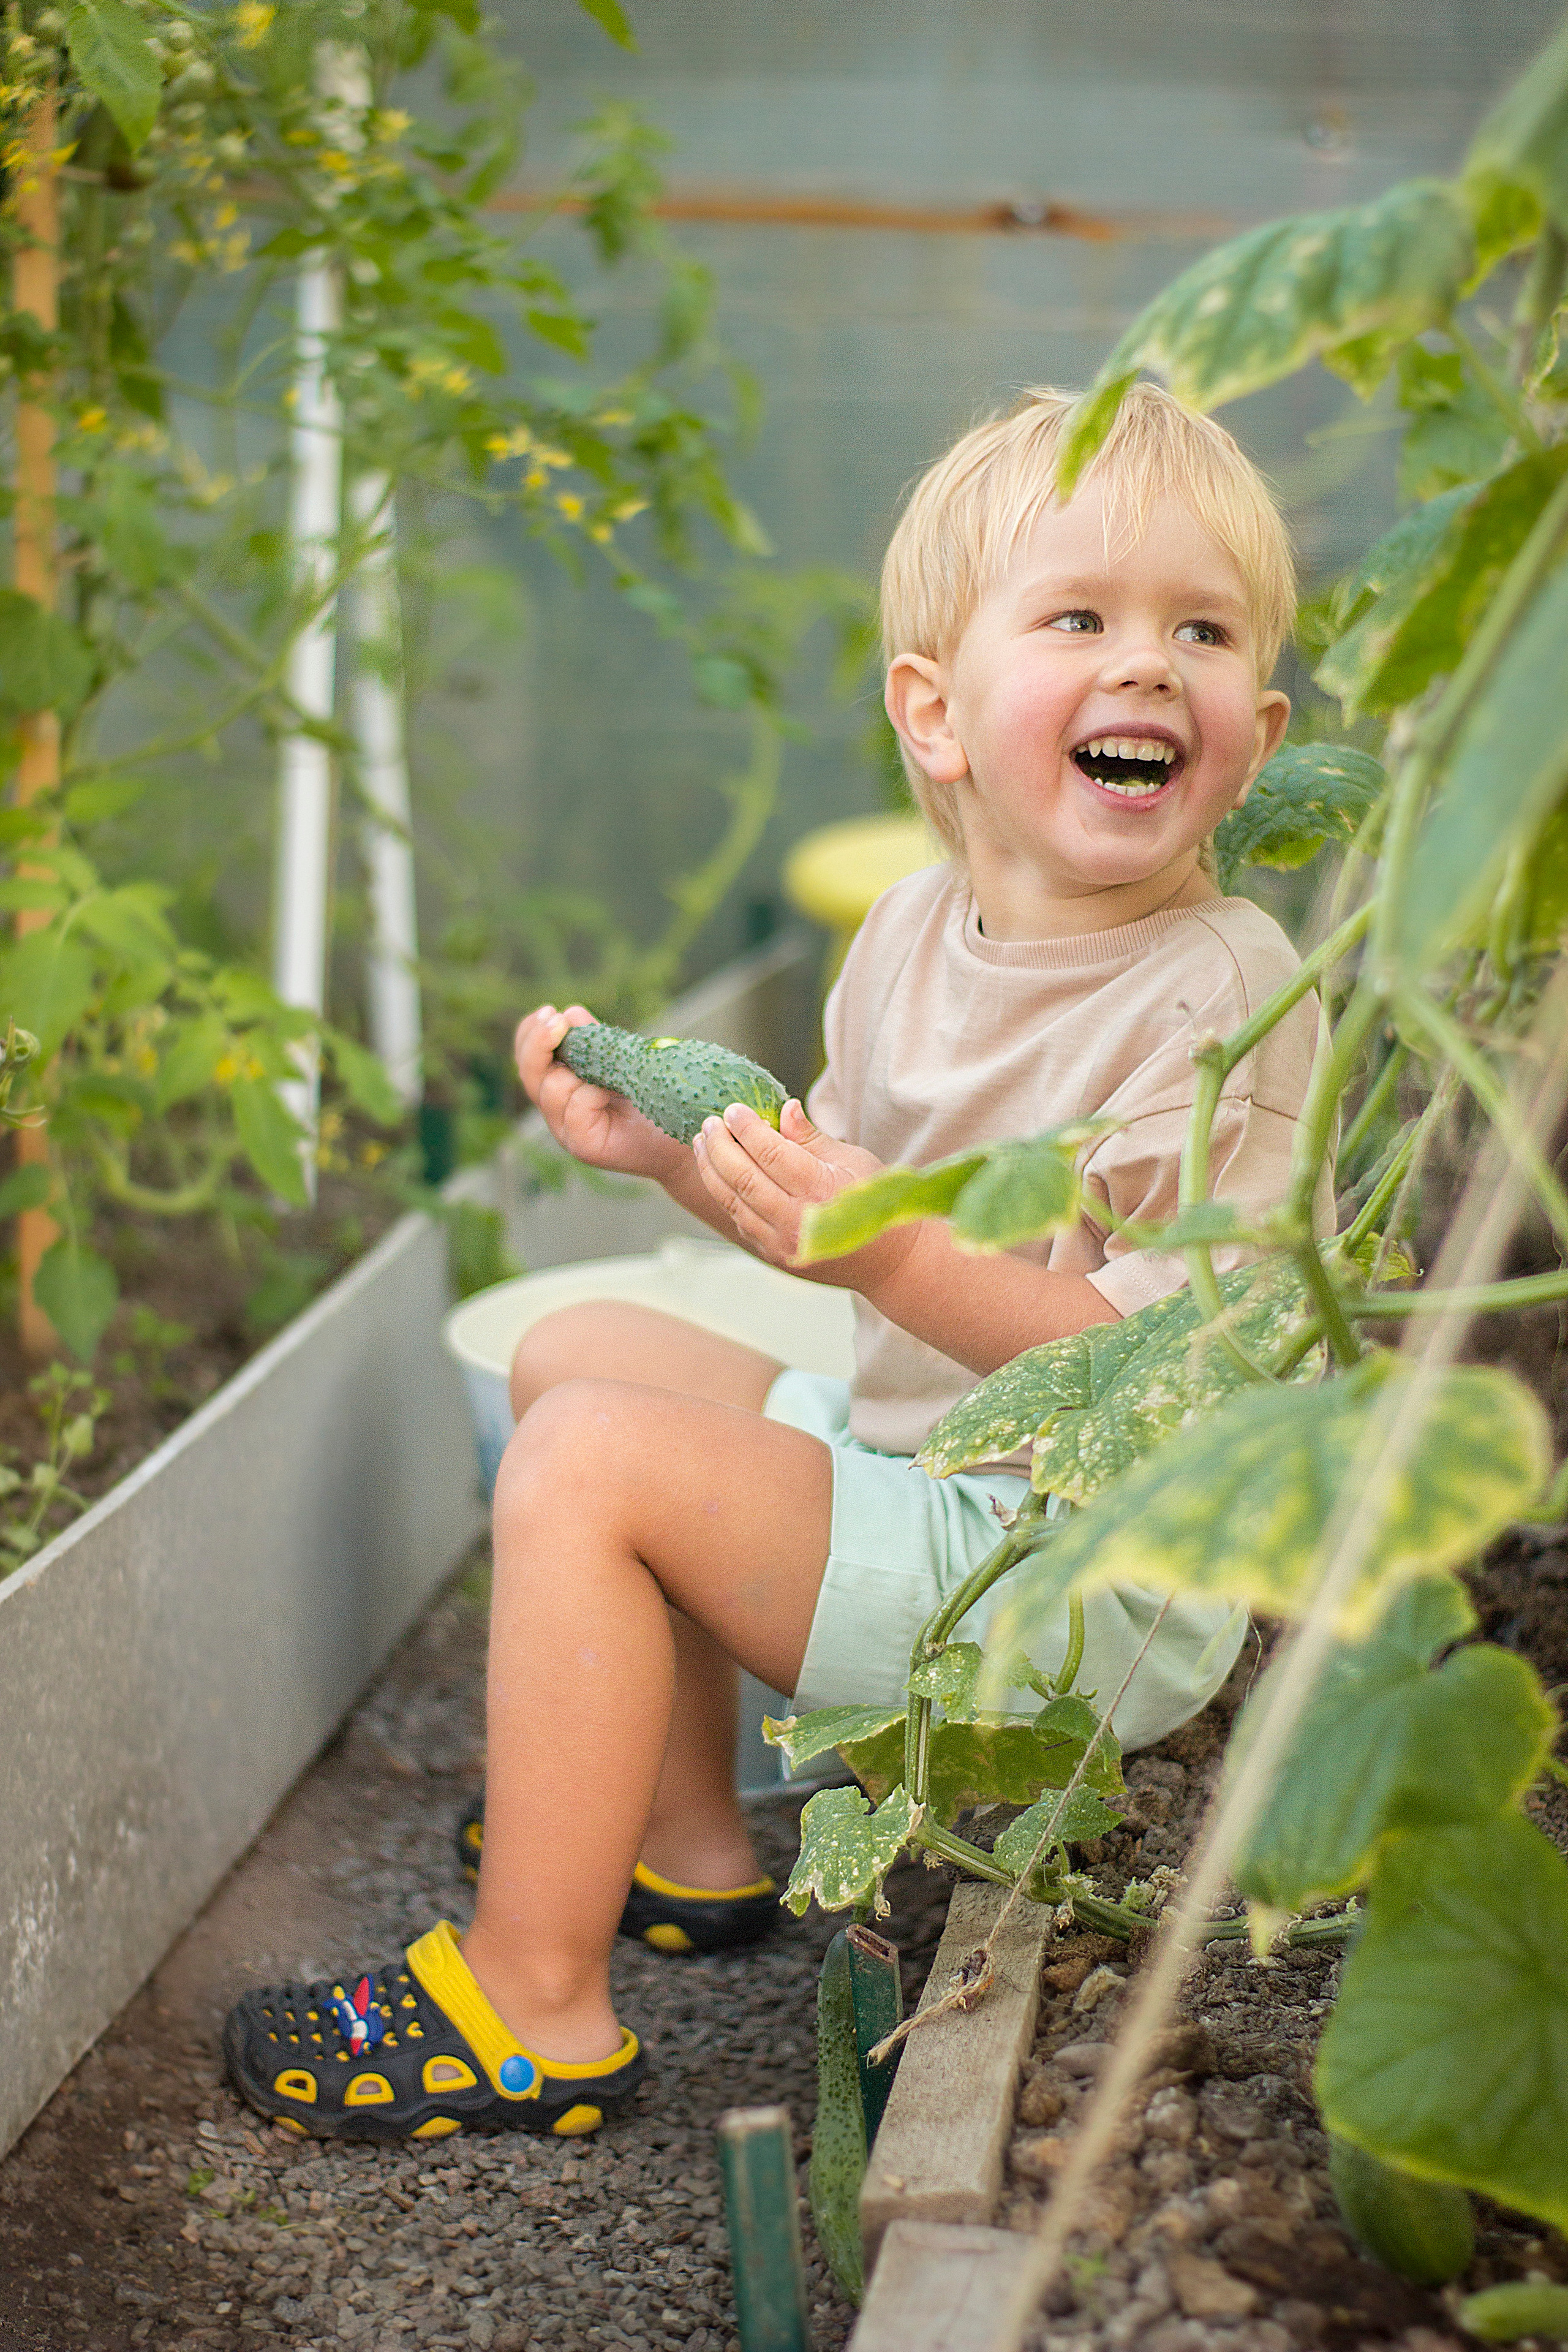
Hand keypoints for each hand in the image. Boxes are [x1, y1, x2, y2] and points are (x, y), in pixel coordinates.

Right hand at [513, 1005, 684, 1181]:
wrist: (680, 1138)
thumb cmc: (651, 1098)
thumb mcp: (619, 1061)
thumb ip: (594, 1041)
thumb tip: (570, 1014)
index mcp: (560, 1085)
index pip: (527, 1057)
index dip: (530, 1033)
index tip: (550, 1011)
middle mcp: (557, 1109)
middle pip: (529, 1072)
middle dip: (539, 1043)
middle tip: (558, 1022)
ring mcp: (566, 1131)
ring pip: (551, 1089)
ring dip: (577, 1069)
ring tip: (609, 1069)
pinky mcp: (583, 1146)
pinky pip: (576, 1108)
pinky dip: (592, 1093)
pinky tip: (613, 1092)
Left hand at [692, 1097, 917, 1294]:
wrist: (887, 1260)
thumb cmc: (873, 1201)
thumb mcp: (852, 1160)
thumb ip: (811, 1138)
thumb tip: (785, 1108)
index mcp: (821, 1191)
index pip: (771, 1154)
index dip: (747, 1129)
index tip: (733, 1109)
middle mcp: (797, 1220)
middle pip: (743, 1178)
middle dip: (720, 1146)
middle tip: (710, 1122)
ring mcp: (781, 1242)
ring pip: (732, 1202)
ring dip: (711, 1169)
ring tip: (702, 1142)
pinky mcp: (771, 1255)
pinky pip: (739, 1219)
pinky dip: (724, 1193)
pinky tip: (717, 1171)